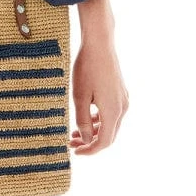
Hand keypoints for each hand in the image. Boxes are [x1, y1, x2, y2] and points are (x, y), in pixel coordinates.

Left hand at [68, 36, 129, 154]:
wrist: (100, 43)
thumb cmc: (87, 68)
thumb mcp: (79, 96)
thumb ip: (82, 120)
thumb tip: (86, 139)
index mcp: (113, 112)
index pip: (104, 142)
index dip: (90, 150)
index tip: (75, 152)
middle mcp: (122, 108)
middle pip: (109, 135)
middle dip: (91, 142)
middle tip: (72, 143)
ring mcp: (123, 99)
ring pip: (110, 124)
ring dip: (94, 130)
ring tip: (75, 132)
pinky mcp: (121, 91)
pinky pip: (111, 113)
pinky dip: (99, 119)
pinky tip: (86, 117)